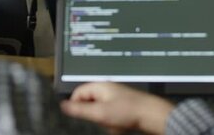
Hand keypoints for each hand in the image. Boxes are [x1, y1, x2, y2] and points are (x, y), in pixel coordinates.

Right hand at [60, 82, 174, 134]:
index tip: (77, 118)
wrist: (151, 116)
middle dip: (91, 115)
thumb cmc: (127, 111)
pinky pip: (110, 116)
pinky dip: (111, 123)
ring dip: (102, 121)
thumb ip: (80, 109)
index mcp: (100, 86)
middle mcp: (107, 89)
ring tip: (111, 125)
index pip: (78, 92)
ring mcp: (115, 97)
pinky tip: (118, 127)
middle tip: (97, 122)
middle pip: (89, 103)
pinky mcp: (122, 106)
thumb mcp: (99, 112)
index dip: (75, 105)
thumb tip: (62, 106)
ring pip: (99, 112)